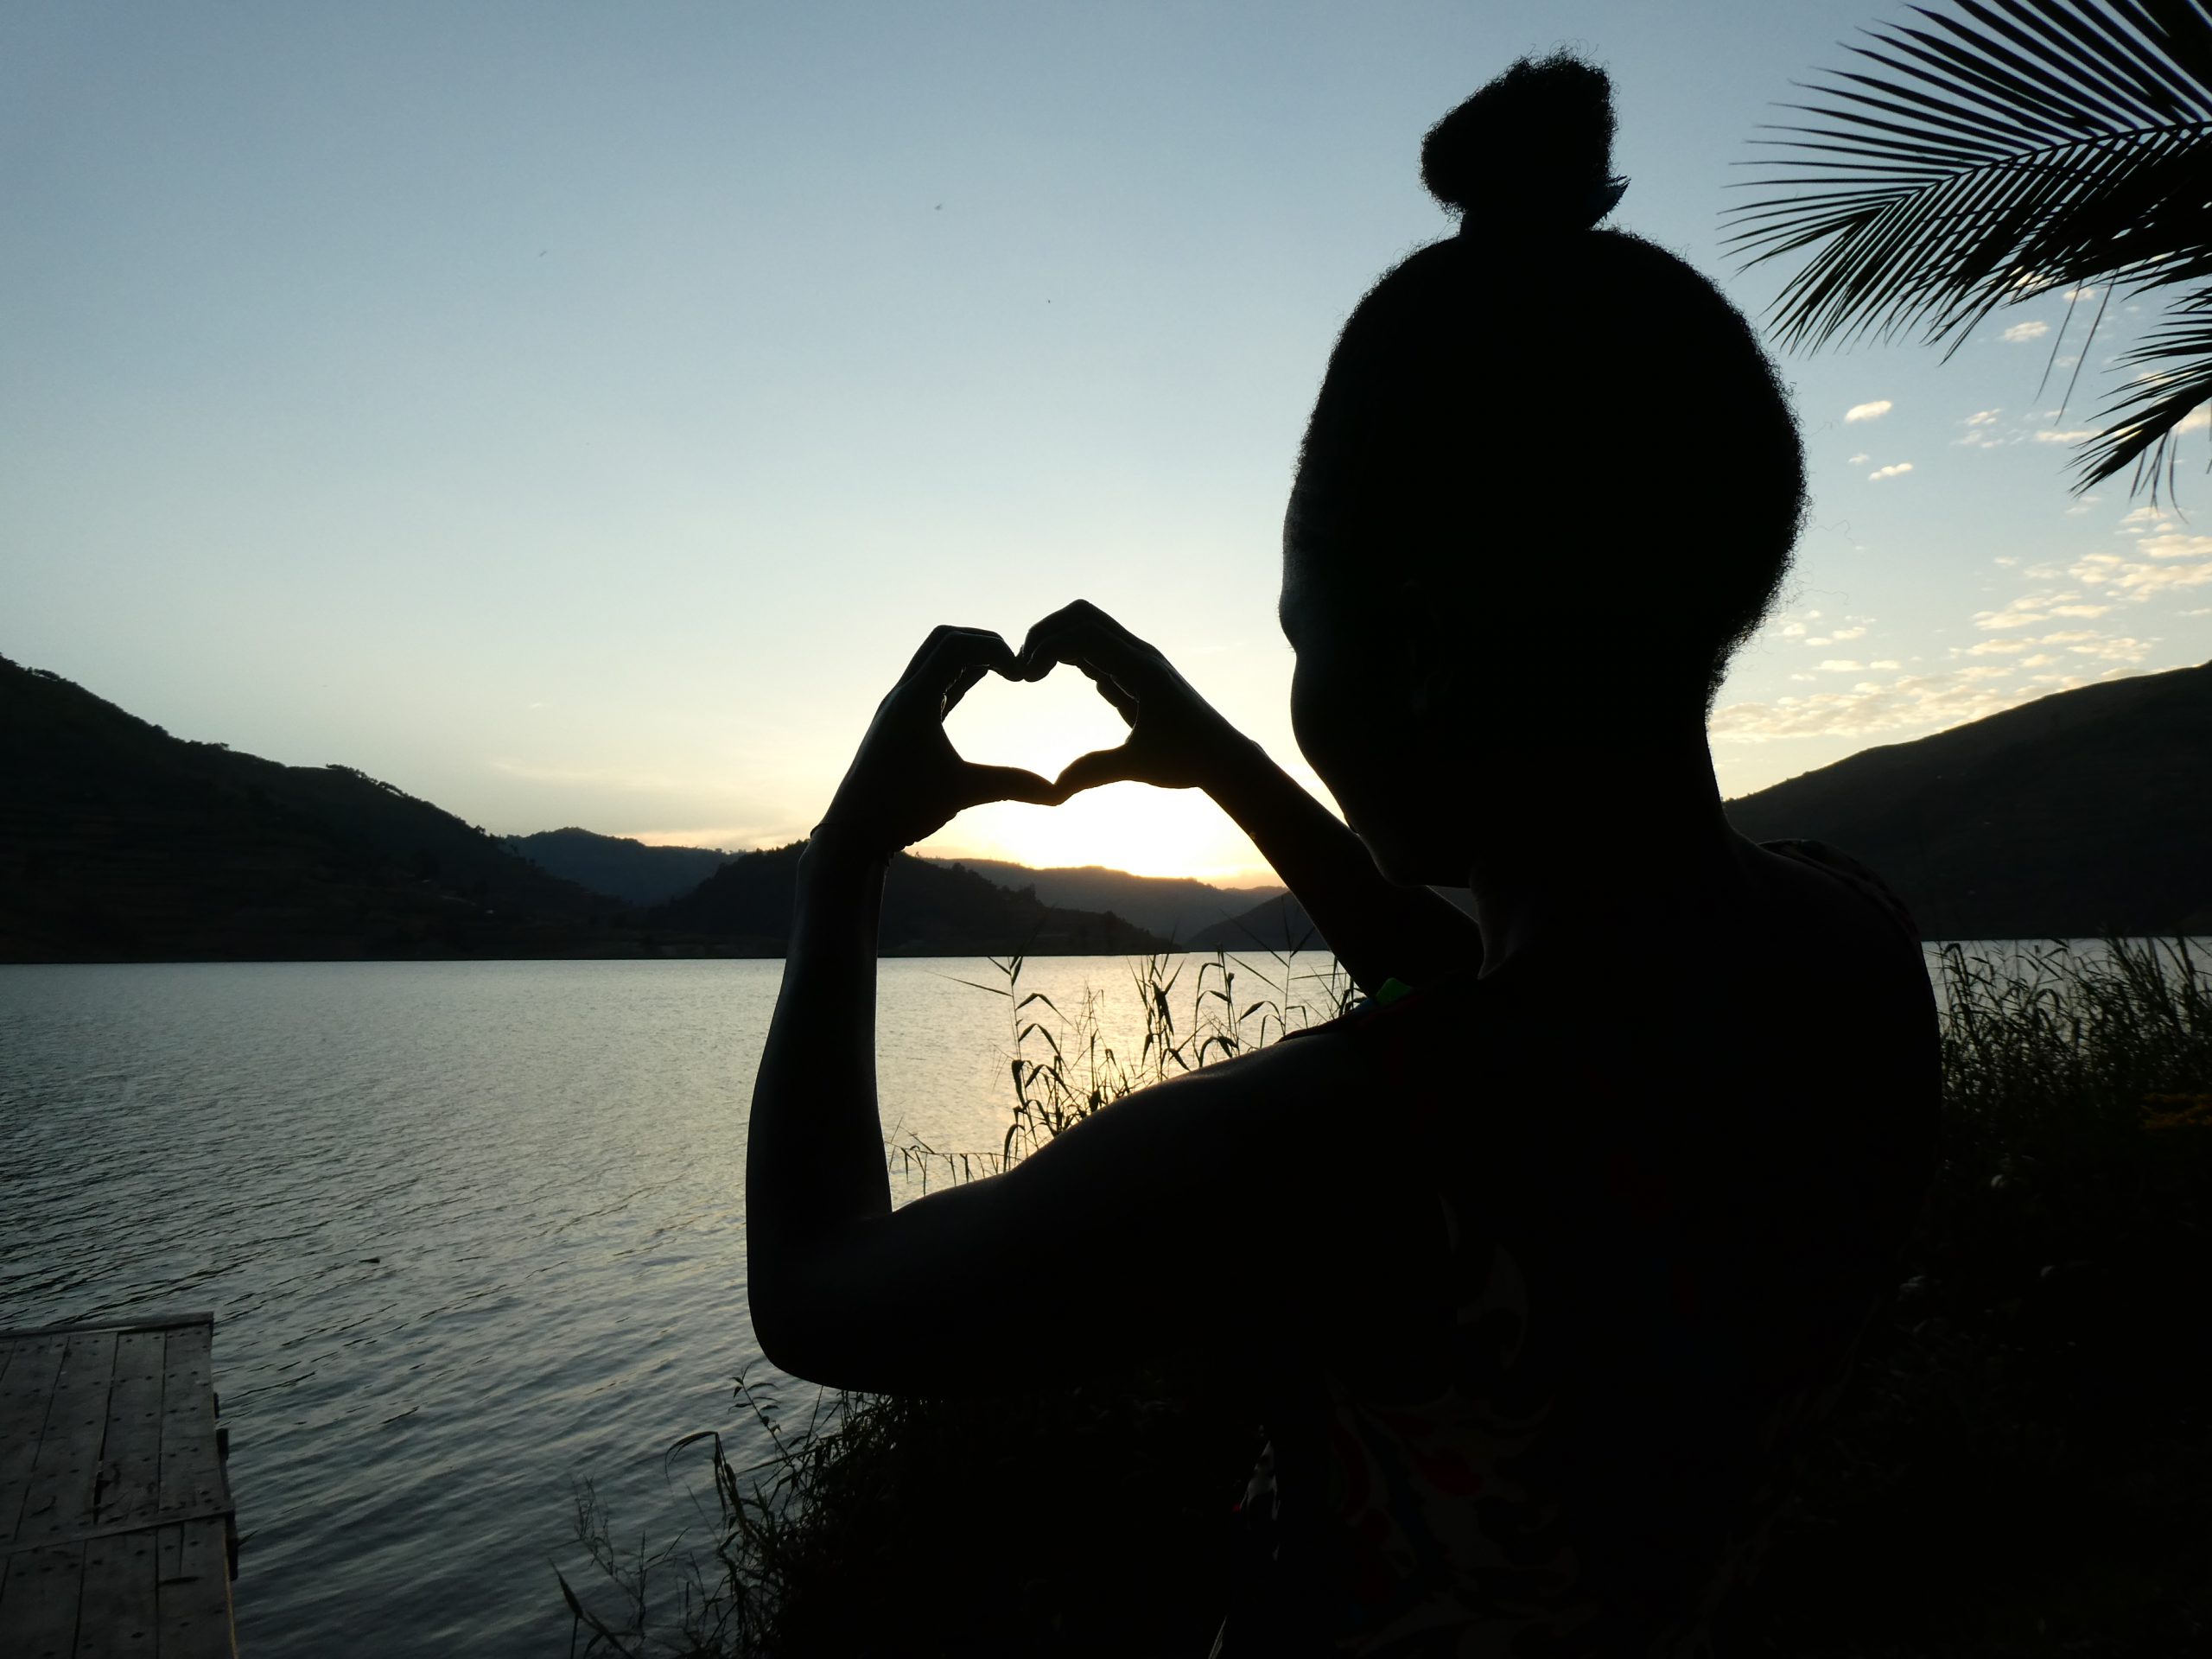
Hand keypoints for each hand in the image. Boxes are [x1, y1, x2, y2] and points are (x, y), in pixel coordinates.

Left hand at [818, 626, 1061, 858]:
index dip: (995, 649)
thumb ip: (1012, 786)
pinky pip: (931, 682)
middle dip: (983, 643)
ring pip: (934, 659)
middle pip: (943, 639)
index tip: (1022, 674)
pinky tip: (978, 682)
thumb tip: (1060, 794)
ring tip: (1005, 670)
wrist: (853, 832)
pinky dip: (957, 676)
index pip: (957, 644)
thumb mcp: (962, 793)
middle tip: (1014, 664)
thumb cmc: (901, 810)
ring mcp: (898, 706)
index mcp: (915, 699)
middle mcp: (903, 694)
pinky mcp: (899, 720)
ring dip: (969, 657)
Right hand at [1017, 601, 1246, 795]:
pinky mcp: (1134, 673)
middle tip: (1023, 668)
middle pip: (1083, 616)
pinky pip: (1096, 649)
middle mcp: (1140, 655)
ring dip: (1056, 642)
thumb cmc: (1188, 760)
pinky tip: (1051, 678)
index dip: (1048, 646)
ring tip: (1032, 675)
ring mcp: (1137, 661)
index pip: (1085, 633)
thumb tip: (1053, 790)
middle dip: (1046, 633)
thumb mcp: (1138, 766)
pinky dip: (1069, 654)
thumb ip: (1094, 772)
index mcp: (1141, 669)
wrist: (1223, 757)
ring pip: (1089, 628)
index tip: (1027, 678)